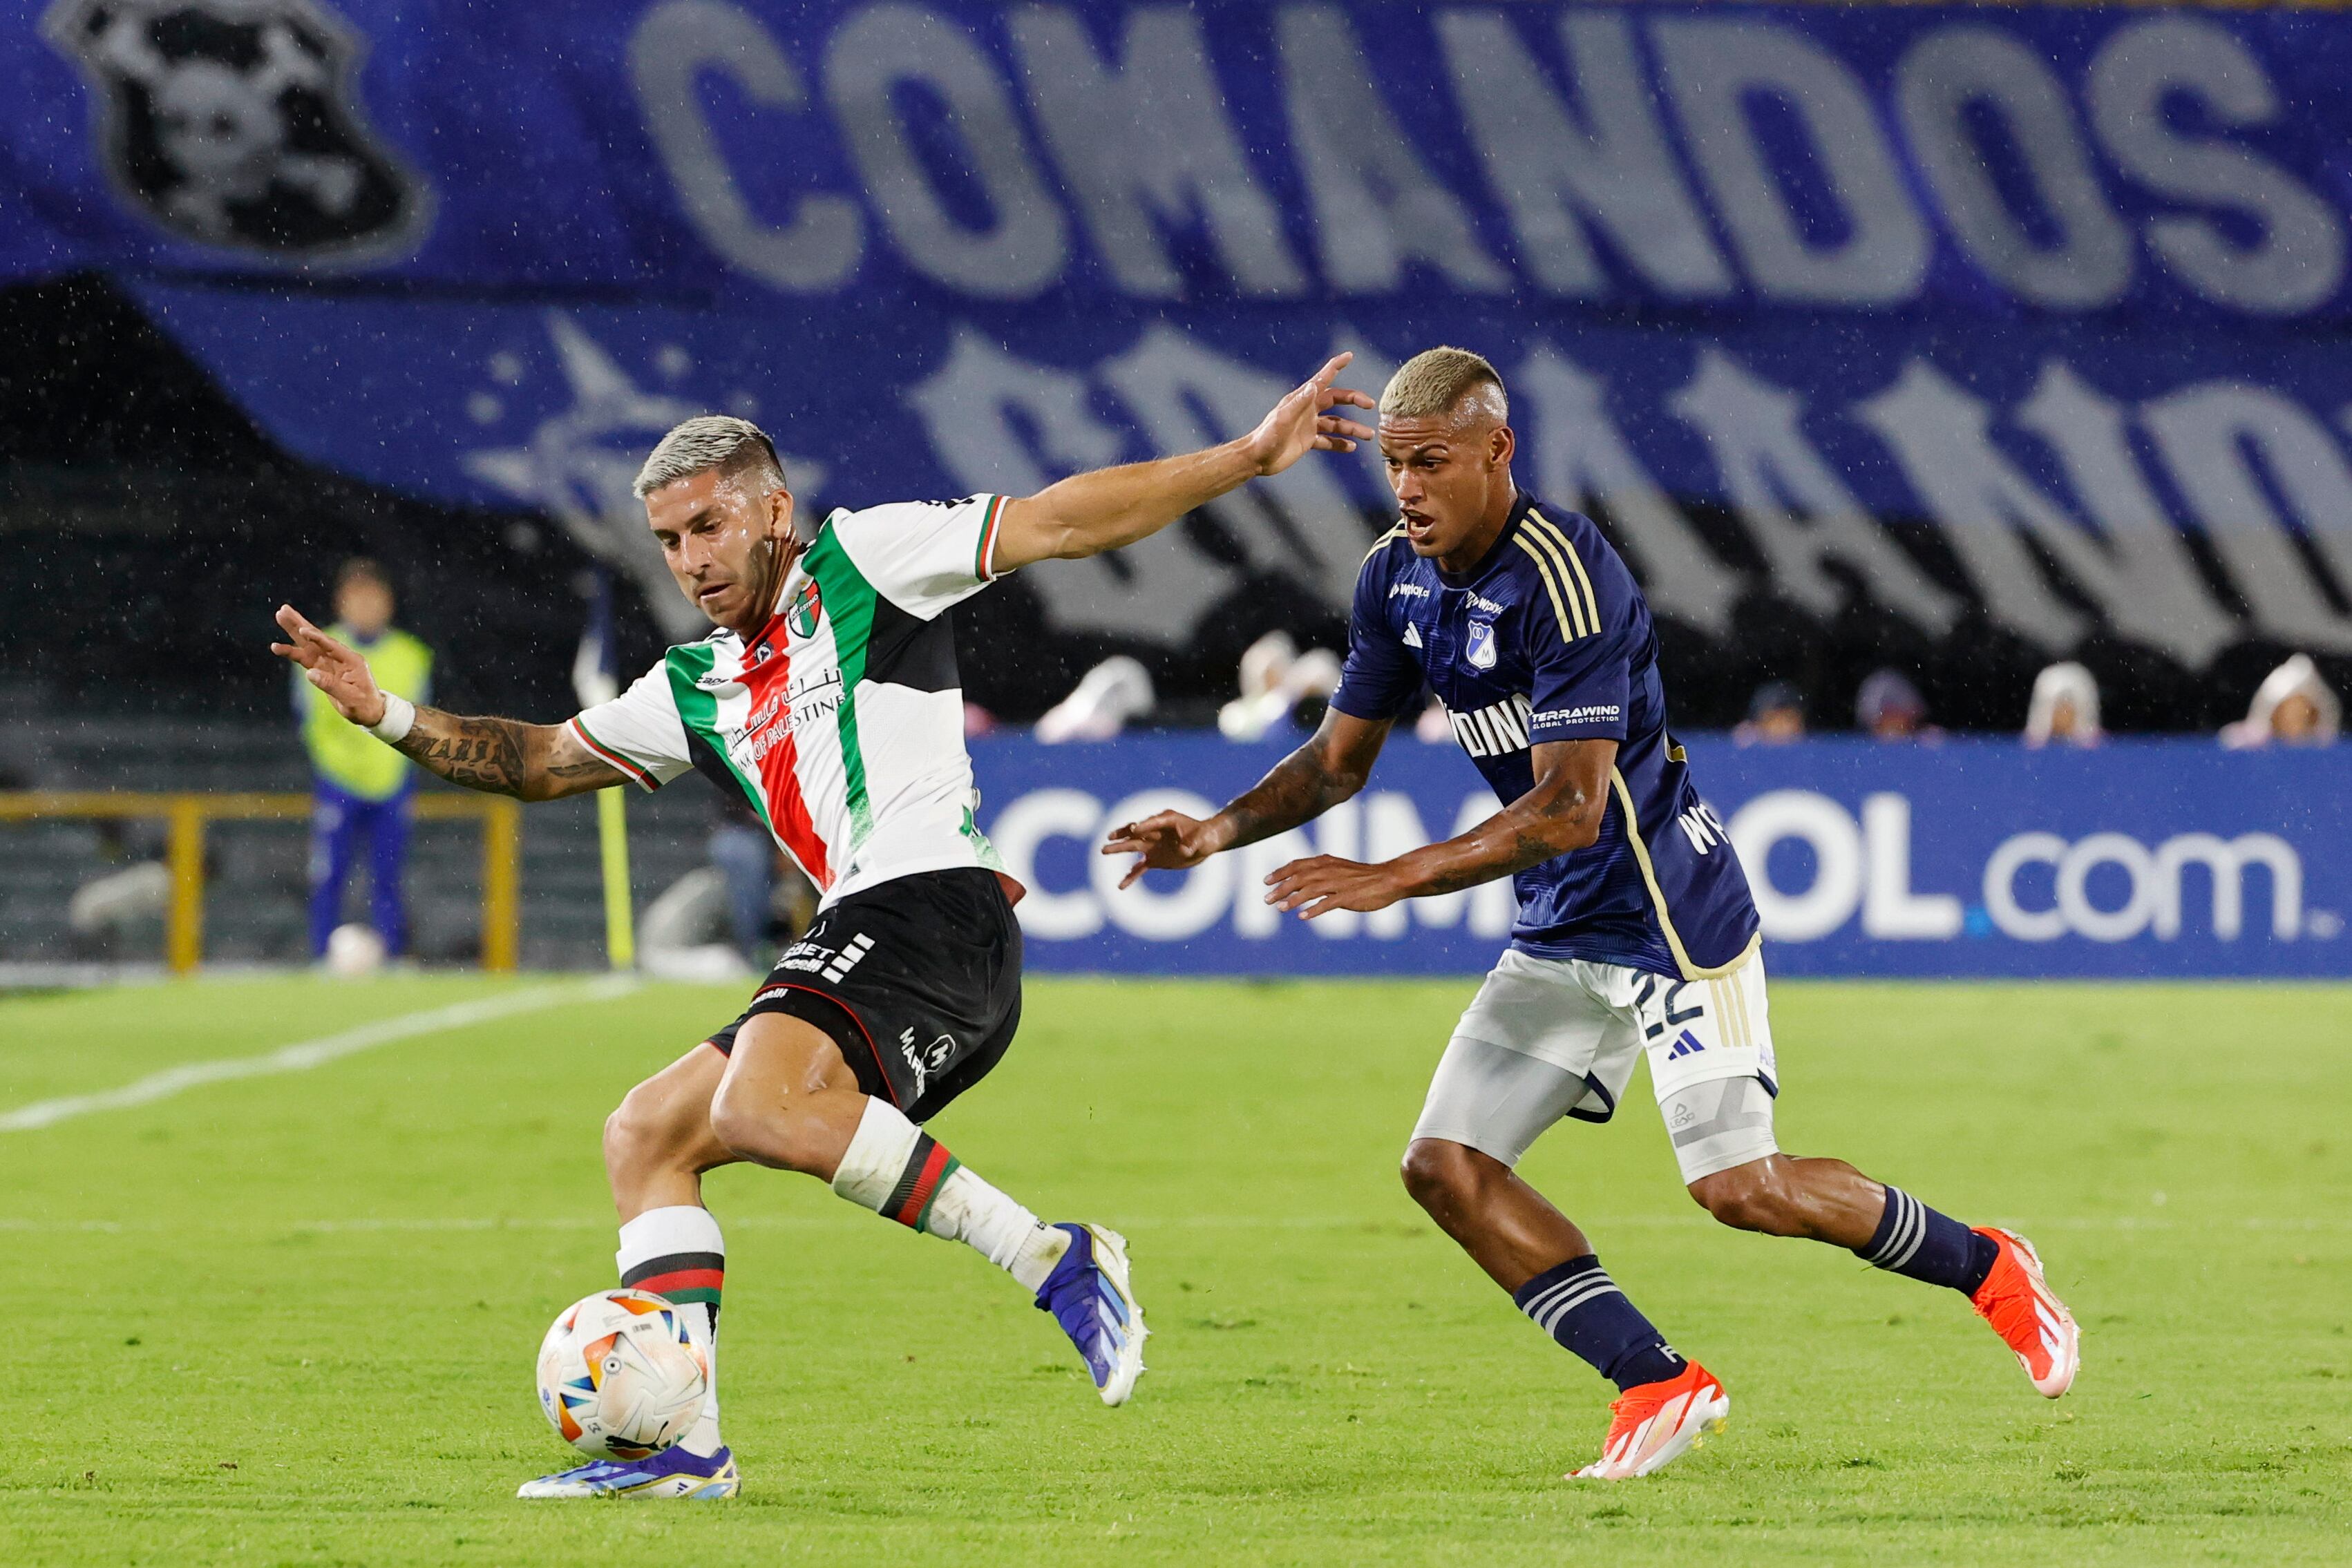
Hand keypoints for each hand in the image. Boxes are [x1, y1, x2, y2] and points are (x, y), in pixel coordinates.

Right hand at [271, 604, 386, 726]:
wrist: (368, 711)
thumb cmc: (363, 705)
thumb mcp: (349, 697)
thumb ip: (330, 685)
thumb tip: (310, 674)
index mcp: (351, 660)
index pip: (330, 645)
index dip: (316, 637)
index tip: (302, 630)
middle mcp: (339, 656)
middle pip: (316, 638)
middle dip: (300, 624)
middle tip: (284, 609)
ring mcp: (329, 661)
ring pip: (308, 644)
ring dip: (293, 631)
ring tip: (279, 615)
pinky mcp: (321, 669)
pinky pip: (304, 658)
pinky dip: (291, 652)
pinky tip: (277, 647)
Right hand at [1101, 810, 1227, 888]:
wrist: (1206, 843)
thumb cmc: (1205, 835)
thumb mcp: (1201, 838)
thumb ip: (1192, 843)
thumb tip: (1183, 850)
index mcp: (1166, 820)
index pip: (1151, 822)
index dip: (1142, 826)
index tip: (1132, 829)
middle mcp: (1155, 832)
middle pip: (1135, 833)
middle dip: (1122, 835)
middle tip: (1109, 839)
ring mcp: (1153, 846)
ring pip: (1132, 847)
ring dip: (1119, 849)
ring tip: (1104, 850)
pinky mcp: (1154, 860)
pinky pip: (1140, 868)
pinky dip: (1131, 876)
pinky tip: (1121, 886)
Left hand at [1240, 352, 1375, 477]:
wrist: (1257, 458)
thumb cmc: (1267, 437)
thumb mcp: (1283, 419)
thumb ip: (1299, 403)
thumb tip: (1314, 385)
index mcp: (1302, 399)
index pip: (1322, 379)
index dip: (1335, 366)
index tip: (1349, 356)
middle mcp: (1308, 409)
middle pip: (1336, 399)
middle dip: (1354, 399)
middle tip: (1370, 405)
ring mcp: (1309, 425)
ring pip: (1337, 423)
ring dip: (1352, 428)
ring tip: (1368, 435)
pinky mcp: (1309, 441)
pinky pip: (1329, 440)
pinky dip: (1341, 443)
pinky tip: (1352, 447)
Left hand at [1264, 854, 1404, 919]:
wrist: (1389, 879)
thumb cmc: (1364, 876)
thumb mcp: (1340, 869)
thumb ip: (1321, 874)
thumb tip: (1302, 884)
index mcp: (1326, 862)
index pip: (1297, 865)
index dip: (1280, 872)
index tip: (1266, 881)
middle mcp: (1329, 870)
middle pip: (1299, 877)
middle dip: (1280, 888)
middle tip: (1266, 900)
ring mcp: (1338, 884)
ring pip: (1309, 890)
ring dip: (1292, 899)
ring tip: (1280, 908)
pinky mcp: (1348, 897)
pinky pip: (1327, 903)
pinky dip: (1314, 910)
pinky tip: (1303, 917)